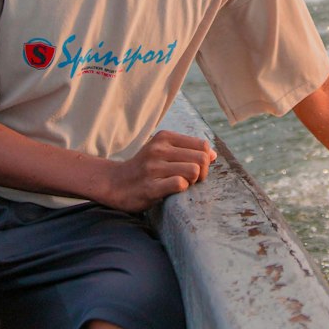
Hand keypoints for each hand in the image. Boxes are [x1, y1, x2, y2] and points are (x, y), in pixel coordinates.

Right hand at [102, 129, 216, 212]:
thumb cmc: (145, 168)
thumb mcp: (162, 150)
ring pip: (194, 171)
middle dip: (203, 172)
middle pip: (202, 158)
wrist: (115, 183)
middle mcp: (159, 149)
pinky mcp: (150, 187)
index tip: (196, 168)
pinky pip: (180, 184)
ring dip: (193, 181)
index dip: (206, 159)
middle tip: (192, 180)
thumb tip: (214, 155)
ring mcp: (153, 168)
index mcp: (164, 137)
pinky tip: (173, 190)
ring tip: (183, 184)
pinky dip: (182, 189)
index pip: (202, 145)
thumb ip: (187, 150)